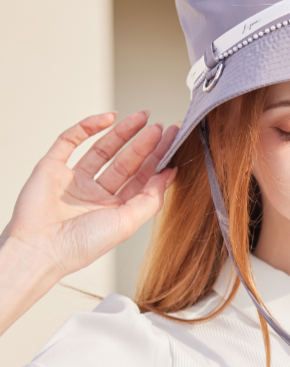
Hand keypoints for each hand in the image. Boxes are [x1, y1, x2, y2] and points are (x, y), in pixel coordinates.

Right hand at [1, 111, 178, 279]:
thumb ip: (151, 199)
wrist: (38, 249)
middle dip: (145, 144)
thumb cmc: (81, 245)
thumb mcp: (127, 223)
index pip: (142, 179)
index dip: (158, 160)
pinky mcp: (52, 167)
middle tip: (162, 127)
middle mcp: (97, 195)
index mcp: (116, 210)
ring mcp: (75, 180)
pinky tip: (108, 118)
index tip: (174, 142)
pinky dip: (88, 127)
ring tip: (143, 117)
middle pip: (127, 162)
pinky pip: (70, 140)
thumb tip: (169, 174)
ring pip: (103, 149)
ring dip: (123, 132)